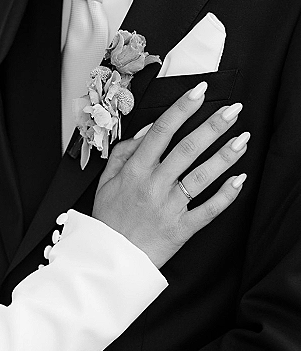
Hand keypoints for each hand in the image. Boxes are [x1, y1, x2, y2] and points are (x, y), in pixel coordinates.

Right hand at [92, 83, 247, 267]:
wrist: (111, 258)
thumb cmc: (110, 219)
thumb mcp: (106, 181)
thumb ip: (125, 153)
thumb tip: (149, 129)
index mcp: (135, 171)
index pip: (161, 131)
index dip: (182, 109)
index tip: (199, 92)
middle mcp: (153, 186)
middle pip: (187, 149)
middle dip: (212, 127)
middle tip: (233, 111)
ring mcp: (168, 208)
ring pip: (201, 177)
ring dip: (224, 157)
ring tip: (242, 139)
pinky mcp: (181, 229)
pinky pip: (208, 210)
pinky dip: (225, 196)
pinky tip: (239, 180)